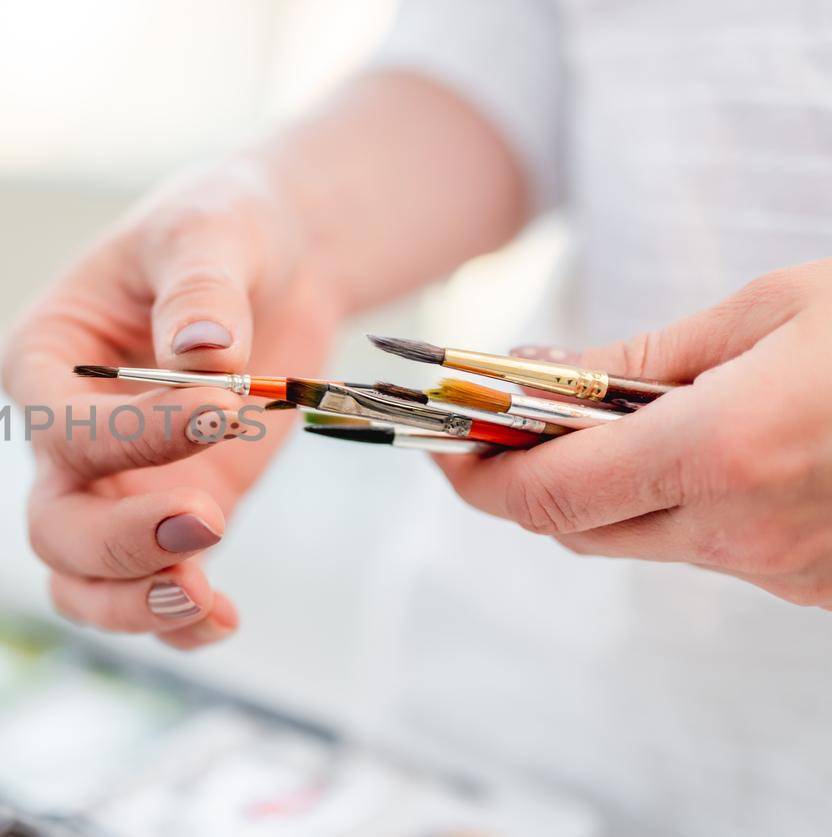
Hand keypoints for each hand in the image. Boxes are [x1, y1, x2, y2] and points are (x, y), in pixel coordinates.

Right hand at [0, 158, 338, 648]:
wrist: (281, 260)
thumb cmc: (223, 228)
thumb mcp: (209, 230)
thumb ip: (200, 287)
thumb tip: (202, 352)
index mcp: (44, 360)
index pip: (60, 426)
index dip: (129, 437)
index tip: (220, 412)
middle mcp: (65, 435)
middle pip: (55, 526)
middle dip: (122, 541)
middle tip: (207, 520)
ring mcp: (118, 485)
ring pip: (83, 579)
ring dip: (134, 604)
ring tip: (208, 604)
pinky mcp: (176, 510)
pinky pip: (154, 587)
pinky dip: (181, 622)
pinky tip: (226, 619)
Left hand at [437, 262, 831, 606]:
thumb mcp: (774, 310)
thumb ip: (650, 356)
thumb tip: (551, 374)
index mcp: (719, 452)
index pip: (546, 493)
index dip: (477, 476)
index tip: (442, 446)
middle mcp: (742, 531)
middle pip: (583, 529)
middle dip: (533, 481)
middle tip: (510, 429)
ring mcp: (785, 571)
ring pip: (653, 541)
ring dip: (621, 491)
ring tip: (628, 421)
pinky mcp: (820, 586)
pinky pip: (722, 550)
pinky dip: (696, 505)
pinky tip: (721, 450)